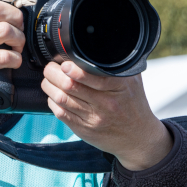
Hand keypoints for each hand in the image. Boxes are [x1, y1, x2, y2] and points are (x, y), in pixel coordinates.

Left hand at [41, 61, 172, 170]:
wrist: (138, 138)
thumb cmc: (133, 105)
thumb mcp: (133, 82)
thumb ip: (117, 67)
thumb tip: (97, 48)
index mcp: (119, 88)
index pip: (93, 77)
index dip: (73, 70)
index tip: (64, 64)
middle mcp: (106, 103)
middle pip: (70, 86)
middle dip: (54, 74)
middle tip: (50, 68)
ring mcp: (94, 118)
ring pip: (62, 99)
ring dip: (49, 87)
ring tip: (47, 80)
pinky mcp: (84, 129)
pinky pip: (61, 114)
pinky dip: (52, 102)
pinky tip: (52, 96)